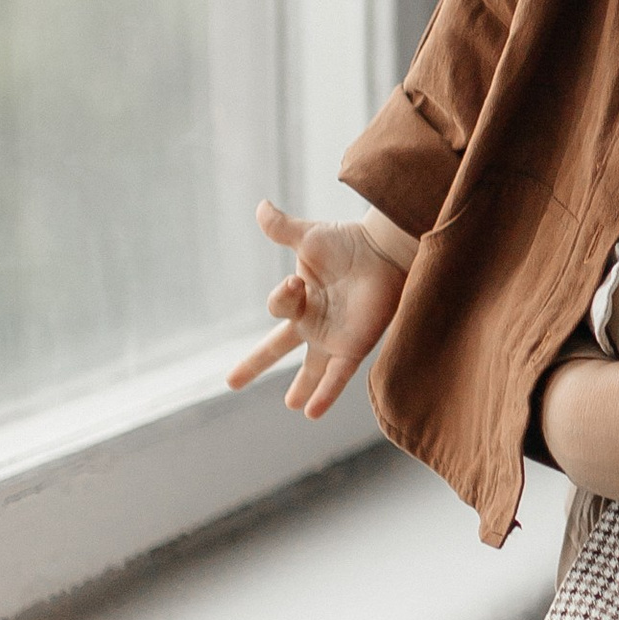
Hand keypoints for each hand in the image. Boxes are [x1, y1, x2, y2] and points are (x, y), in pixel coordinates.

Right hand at [226, 200, 407, 416]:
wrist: (386, 250)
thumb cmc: (349, 242)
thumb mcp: (308, 237)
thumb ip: (281, 228)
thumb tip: (261, 206)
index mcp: (300, 298)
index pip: (276, 308)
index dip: (282, 297)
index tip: (298, 282)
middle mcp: (314, 322)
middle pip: (278, 348)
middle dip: (255, 363)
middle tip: (231, 382)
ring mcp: (334, 337)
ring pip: (312, 370)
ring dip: (303, 388)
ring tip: (294, 405)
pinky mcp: (355, 347)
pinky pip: (337, 376)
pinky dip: (324, 393)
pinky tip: (311, 413)